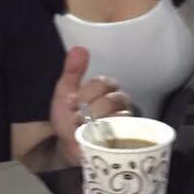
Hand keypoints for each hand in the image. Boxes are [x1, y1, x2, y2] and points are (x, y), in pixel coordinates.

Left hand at [50, 46, 131, 163]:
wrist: (70, 145)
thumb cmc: (70, 115)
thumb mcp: (66, 90)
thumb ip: (73, 70)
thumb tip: (79, 48)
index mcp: (107, 88)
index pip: (102, 84)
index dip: (84, 93)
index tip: (69, 103)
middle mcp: (121, 103)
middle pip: (111, 100)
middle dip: (89, 109)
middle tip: (75, 118)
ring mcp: (126, 122)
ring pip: (117, 118)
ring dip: (95, 123)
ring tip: (81, 129)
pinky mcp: (127, 142)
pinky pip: (123, 137)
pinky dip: (105, 137)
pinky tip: (92, 139)